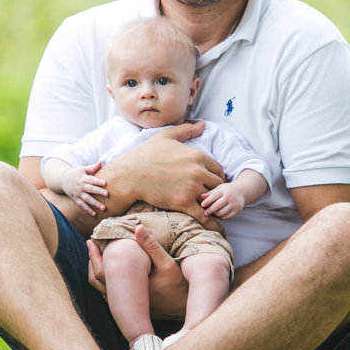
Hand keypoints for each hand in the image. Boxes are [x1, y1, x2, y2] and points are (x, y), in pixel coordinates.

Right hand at [62, 161, 107, 216]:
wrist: (62, 179)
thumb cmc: (75, 173)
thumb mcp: (82, 169)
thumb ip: (92, 167)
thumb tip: (101, 162)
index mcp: (83, 178)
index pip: (92, 179)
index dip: (98, 181)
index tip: (105, 183)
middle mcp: (81, 186)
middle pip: (91, 189)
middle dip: (99, 192)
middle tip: (107, 194)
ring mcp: (78, 193)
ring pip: (87, 199)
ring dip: (95, 203)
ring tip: (104, 208)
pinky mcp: (76, 199)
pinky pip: (82, 205)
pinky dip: (88, 210)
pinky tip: (94, 214)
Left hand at [88, 226, 186, 318]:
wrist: (184, 306)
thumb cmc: (176, 285)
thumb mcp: (167, 263)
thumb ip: (151, 246)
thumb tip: (137, 227)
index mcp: (128, 286)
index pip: (103, 271)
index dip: (94, 255)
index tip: (91, 240)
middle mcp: (124, 297)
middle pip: (98, 279)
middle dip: (92, 260)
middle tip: (89, 244)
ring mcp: (126, 303)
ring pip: (102, 287)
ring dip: (97, 270)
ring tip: (96, 255)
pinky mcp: (131, 305)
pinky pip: (110, 292)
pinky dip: (106, 279)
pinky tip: (110, 267)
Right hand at [99, 123, 224, 229]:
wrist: (130, 174)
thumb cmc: (146, 154)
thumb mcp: (166, 137)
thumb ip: (186, 130)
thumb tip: (203, 124)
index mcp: (197, 156)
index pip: (218, 170)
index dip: (216, 177)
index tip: (211, 184)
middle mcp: (198, 171)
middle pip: (218, 185)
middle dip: (215, 191)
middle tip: (211, 198)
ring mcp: (191, 187)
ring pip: (212, 199)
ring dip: (212, 205)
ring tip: (210, 210)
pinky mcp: (183, 202)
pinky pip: (204, 215)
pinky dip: (210, 221)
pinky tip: (212, 225)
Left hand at [201, 182, 243, 219]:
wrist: (241, 192)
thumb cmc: (227, 190)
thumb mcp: (219, 188)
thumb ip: (210, 193)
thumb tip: (201, 196)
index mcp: (224, 190)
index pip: (214, 196)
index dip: (207, 201)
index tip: (202, 205)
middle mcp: (230, 197)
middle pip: (218, 205)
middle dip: (210, 210)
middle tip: (205, 214)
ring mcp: (234, 204)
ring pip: (222, 212)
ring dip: (216, 214)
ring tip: (212, 213)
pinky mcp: (237, 210)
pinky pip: (228, 216)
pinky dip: (222, 217)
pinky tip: (219, 215)